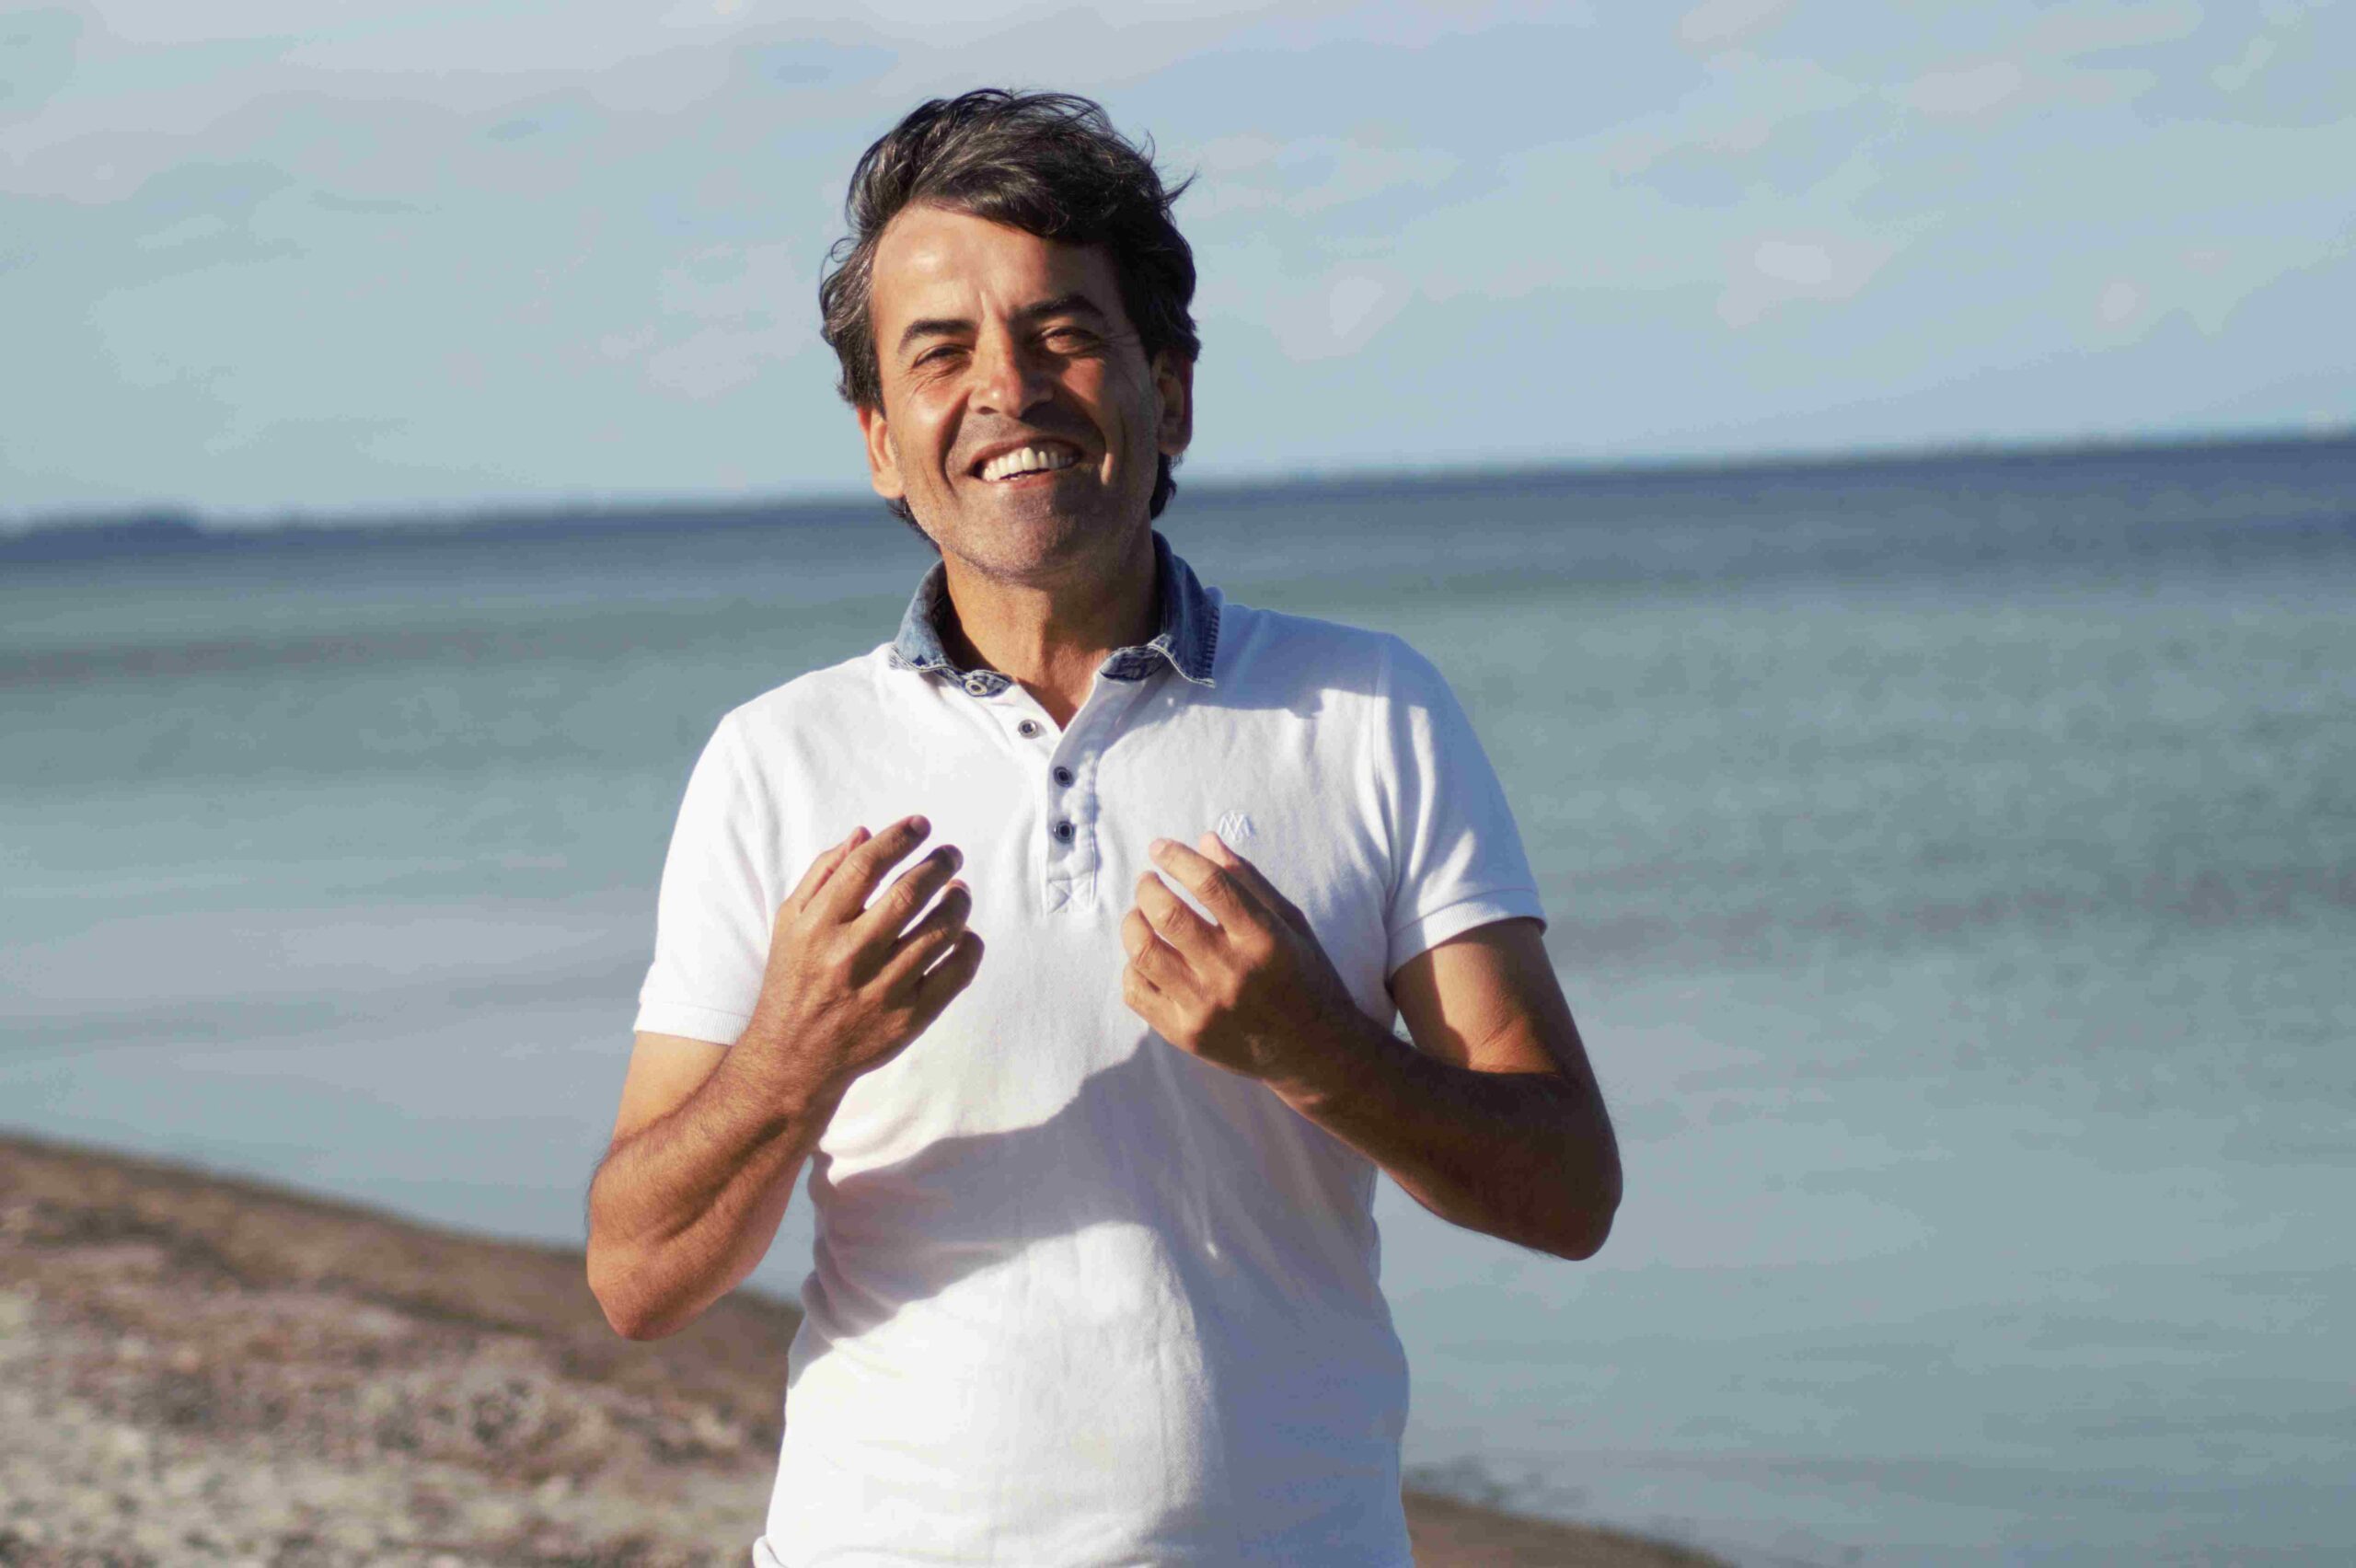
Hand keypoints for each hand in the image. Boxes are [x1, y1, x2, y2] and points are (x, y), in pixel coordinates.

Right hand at [738, 814, 983, 1101]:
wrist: (795, 1057)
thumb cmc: (794, 980)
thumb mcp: (790, 923)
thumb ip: (822, 875)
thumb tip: (863, 834)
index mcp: (818, 928)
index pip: (864, 867)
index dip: (898, 838)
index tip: (920, 825)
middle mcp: (849, 957)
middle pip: (908, 894)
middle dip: (938, 865)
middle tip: (951, 855)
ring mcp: (882, 989)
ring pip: (939, 932)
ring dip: (958, 902)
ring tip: (960, 890)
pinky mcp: (909, 1018)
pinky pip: (955, 975)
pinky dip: (969, 948)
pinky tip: (966, 935)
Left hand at [1120, 831, 1362, 1096]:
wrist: (1314, 1052)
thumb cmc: (1305, 977)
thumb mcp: (1290, 923)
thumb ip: (1247, 881)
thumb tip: (1203, 841)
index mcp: (1263, 938)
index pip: (1209, 884)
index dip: (1177, 857)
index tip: (1160, 848)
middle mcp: (1232, 972)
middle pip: (1168, 915)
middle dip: (1147, 886)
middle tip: (1148, 880)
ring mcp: (1205, 1007)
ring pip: (1143, 951)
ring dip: (1132, 922)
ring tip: (1140, 914)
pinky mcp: (1186, 1034)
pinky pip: (1137, 991)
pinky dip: (1132, 966)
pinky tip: (1147, 957)